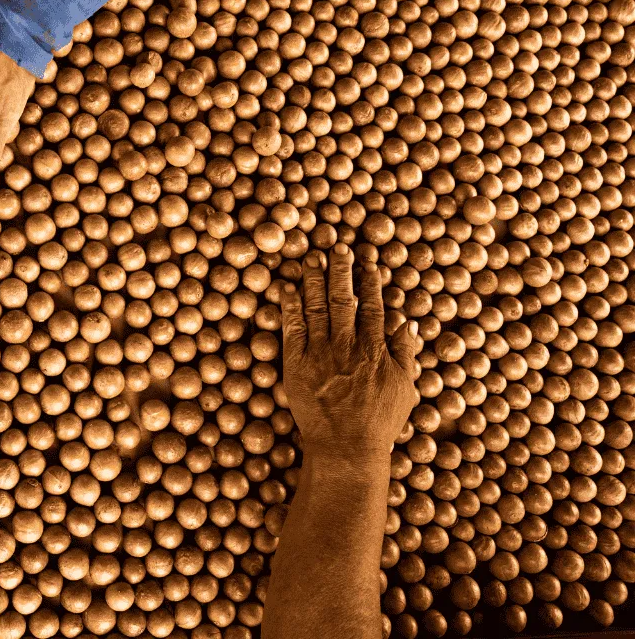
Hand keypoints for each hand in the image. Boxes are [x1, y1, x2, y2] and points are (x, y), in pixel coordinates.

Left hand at [280, 244, 420, 464]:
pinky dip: (289, 307)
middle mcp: (347, 345)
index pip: (374, 306)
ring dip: (314, 281)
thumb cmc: (378, 423)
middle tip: (338, 247)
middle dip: (342, 270)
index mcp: (375, 349)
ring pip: (317, 307)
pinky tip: (287, 288)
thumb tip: (407, 322)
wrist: (345, 447)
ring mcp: (320, 354)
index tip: (369, 261)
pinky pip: (291, 329)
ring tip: (313, 258)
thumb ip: (405, 353)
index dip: (371, 282)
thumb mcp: (404, 388)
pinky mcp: (296, 365)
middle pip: (344, 298)